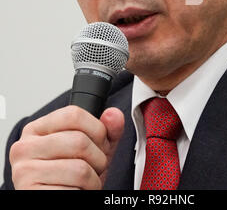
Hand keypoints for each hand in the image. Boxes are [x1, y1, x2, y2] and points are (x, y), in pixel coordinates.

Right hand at [9, 105, 123, 189]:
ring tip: (86, 183)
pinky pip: (72, 190)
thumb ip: (107, 130)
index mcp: (37, 129)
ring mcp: (24, 172)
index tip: (100, 143)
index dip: (97, 129)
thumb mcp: (92, 149)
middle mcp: (25, 147)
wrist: (57, 203)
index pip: (73, 114)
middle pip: (79, 141)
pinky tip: (76, 192)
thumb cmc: (71, 178)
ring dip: (93, 180)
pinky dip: (83, 194)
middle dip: (98, 159)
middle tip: (95, 168)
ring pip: (80, 169)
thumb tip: (114, 115)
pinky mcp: (30, 193)